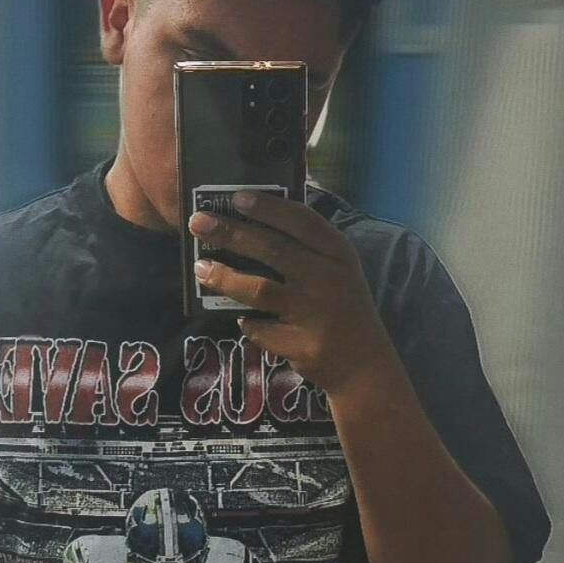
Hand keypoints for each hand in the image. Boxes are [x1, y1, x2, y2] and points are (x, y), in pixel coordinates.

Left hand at [189, 192, 391, 397]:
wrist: (365, 364)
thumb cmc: (344, 308)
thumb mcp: (339, 270)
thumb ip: (308, 248)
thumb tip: (255, 223)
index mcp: (338, 254)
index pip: (301, 220)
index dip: (268, 207)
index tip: (237, 198)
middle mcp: (328, 278)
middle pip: (271, 248)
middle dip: (230, 232)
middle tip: (198, 223)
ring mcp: (315, 313)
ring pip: (259, 289)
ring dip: (224, 277)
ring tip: (201, 268)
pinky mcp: (302, 344)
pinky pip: (261, 329)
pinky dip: (247, 324)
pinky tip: (242, 319)